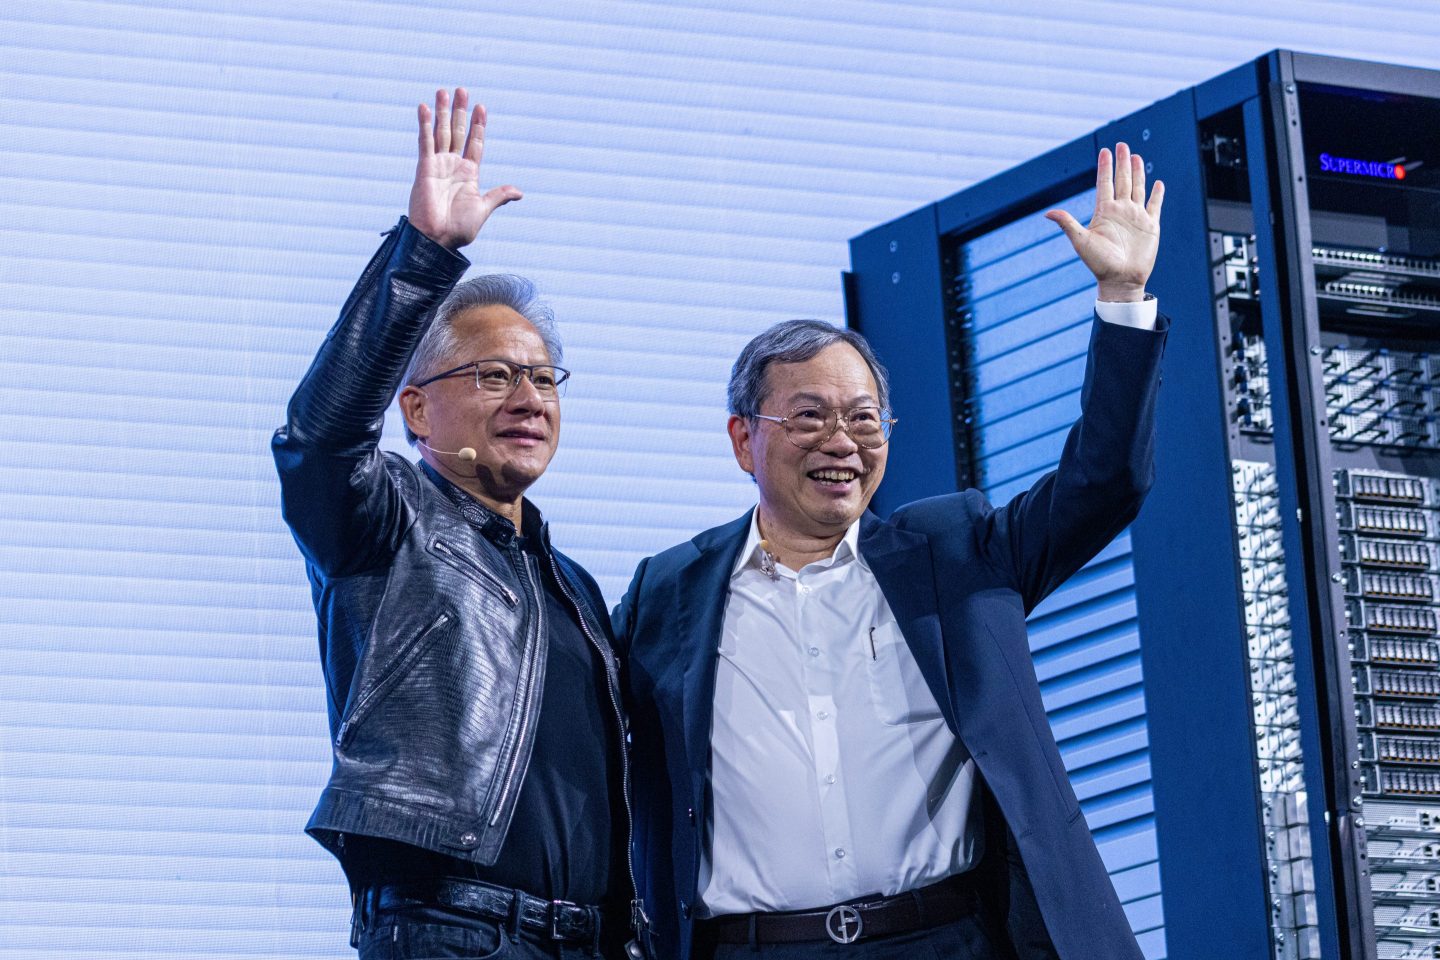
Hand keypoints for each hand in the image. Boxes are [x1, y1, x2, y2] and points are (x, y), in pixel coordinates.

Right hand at [408, 88, 522, 250]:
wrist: (438, 239)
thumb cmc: (459, 229)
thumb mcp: (483, 209)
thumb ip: (498, 196)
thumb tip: (519, 192)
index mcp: (469, 174)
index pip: (474, 143)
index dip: (479, 126)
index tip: (482, 107)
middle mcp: (453, 166)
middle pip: (458, 132)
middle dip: (460, 111)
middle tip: (461, 90)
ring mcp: (438, 165)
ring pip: (441, 132)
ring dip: (442, 111)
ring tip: (443, 91)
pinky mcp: (425, 167)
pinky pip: (425, 142)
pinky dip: (424, 124)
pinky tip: (424, 108)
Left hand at [1045, 143, 1163, 301]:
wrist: (1121, 280)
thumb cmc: (1099, 264)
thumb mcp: (1081, 241)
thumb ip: (1067, 224)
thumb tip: (1048, 213)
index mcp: (1104, 212)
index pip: (1104, 183)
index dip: (1105, 167)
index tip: (1104, 151)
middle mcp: (1120, 211)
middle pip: (1122, 180)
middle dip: (1122, 163)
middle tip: (1122, 145)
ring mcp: (1136, 217)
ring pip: (1137, 188)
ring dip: (1137, 172)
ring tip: (1135, 156)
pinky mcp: (1151, 226)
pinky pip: (1154, 205)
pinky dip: (1156, 194)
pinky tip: (1156, 183)